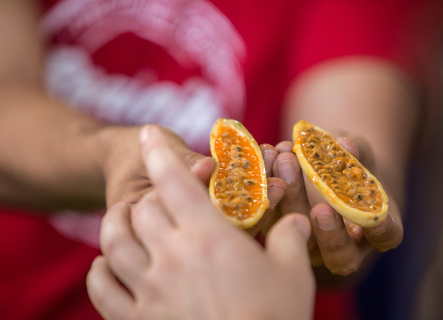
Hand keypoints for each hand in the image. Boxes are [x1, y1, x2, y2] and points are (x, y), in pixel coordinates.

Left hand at [87, 126, 314, 319]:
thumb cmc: (275, 319)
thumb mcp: (293, 272)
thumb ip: (290, 238)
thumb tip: (298, 221)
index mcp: (210, 238)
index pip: (175, 182)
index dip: (159, 152)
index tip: (148, 134)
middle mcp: (172, 257)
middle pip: (143, 210)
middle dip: (149, 195)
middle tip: (157, 195)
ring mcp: (149, 290)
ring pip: (113, 243)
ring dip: (114, 224)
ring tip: (123, 218)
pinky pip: (102, 290)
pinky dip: (100, 271)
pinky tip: (105, 264)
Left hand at [271, 136, 402, 275]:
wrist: (325, 171)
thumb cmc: (351, 164)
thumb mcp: (358, 154)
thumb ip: (356, 152)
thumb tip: (344, 143)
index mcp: (374, 233)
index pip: (383, 238)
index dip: (381, 230)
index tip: (379, 218)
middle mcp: (342, 250)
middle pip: (336, 249)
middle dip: (326, 224)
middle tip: (322, 201)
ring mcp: (306, 246)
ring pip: (295, 236)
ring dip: (286, 198)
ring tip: (283, 158)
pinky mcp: (276, 232)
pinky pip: (267, 218)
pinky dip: (263, 186)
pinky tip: (265, 154)